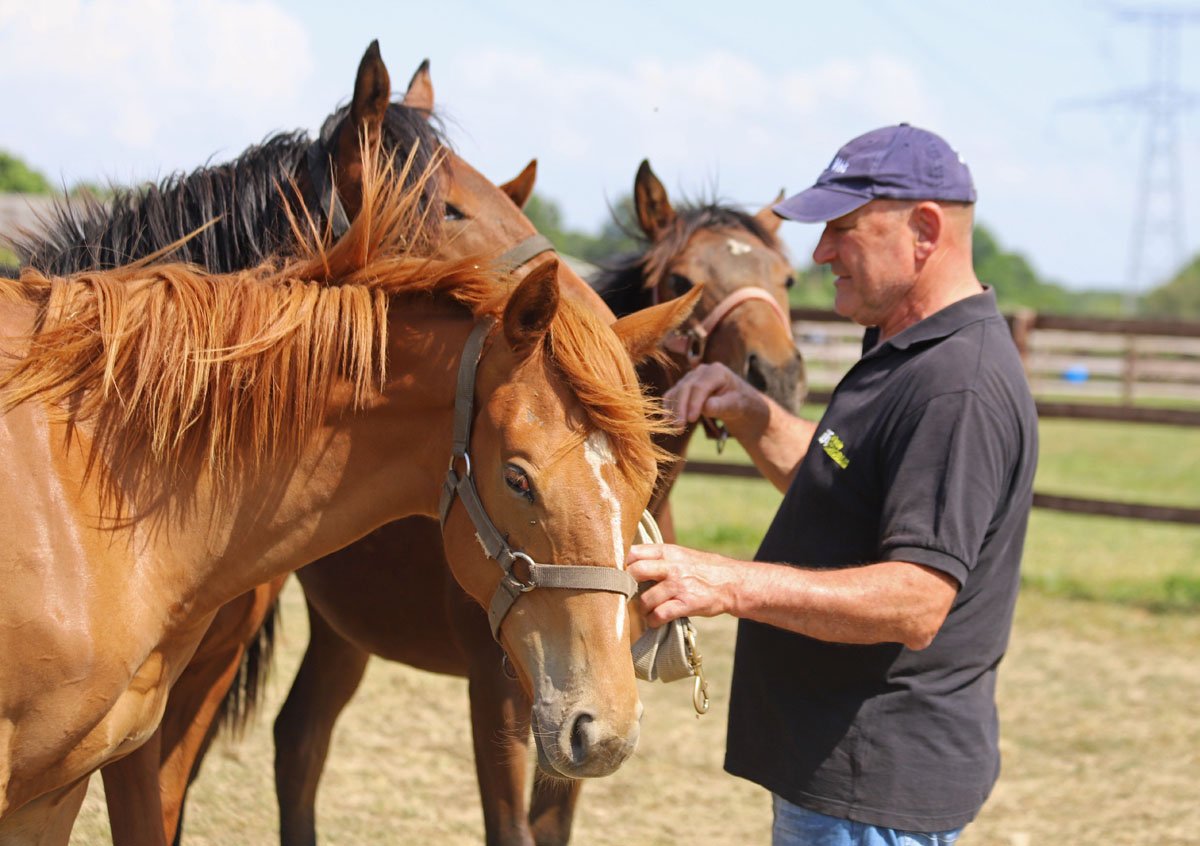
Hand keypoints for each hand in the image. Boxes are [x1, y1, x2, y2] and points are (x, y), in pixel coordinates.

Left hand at [625, 543, 742, 626]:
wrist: (733, 583)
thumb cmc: (704, 569)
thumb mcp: (682, 555)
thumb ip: (659, 558)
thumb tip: (631, 563)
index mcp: (668, 551)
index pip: (634, 552)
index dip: (621, 564)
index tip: (617, 575)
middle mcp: (672, 566)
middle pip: (635, 571)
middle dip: (626, 586)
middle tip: (626, 595)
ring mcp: (679, 585)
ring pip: (646, 599)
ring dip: (642, 609)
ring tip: (646, 612)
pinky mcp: (686, 603)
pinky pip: (660, 615)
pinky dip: (653, 621)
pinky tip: (655, 621)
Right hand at [662, 362, 766, 436]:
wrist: (734, 401)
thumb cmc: (737, 402)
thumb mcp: (735, 405)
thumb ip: (722, 405)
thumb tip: (706, 407)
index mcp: (716, 371)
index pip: (700, 387)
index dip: (694, 403)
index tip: (691, 420)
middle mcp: (700, 371)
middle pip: (685, 388)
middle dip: (680, 408)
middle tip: (679, 427)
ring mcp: (690, 378)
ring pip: (675, 392)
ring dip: (672, 410)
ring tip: (675, 429)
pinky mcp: (682, 386)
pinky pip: (671, 396)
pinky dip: (669, 409)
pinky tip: (669, 423)